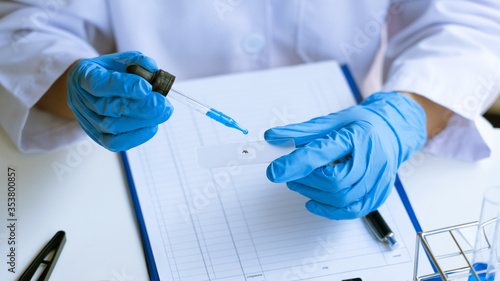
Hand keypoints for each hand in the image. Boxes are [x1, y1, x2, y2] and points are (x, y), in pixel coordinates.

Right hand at [67, 51, 172, 151]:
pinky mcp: (97, 136)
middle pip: (109, 108)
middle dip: (141, 107)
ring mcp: (88, 121)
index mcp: (84, 76)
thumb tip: (154, 70)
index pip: (100, 84)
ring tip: (164, 112)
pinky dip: (136, 136)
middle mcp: (82, 100)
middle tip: (164, 104)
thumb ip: (137, 61)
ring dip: (143, 121)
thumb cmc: (108, 72)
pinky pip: (115, 143)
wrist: (89, 89)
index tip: (147, 87)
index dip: (124, 87)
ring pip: (114, 127)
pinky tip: (153, 126)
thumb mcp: (119, 60)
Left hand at [265, 92, 426, 219]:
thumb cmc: (361, 124)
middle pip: (334, 181)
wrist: (392, 131)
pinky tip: (314, 201)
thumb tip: (272, 137)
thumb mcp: (331, 120)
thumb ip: (301, 132)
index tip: (273, 170)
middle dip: (305, 181)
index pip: (323, 153)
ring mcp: (377, 179)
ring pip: (341, 199)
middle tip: (288, 175)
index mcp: (357, 136)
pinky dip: (329, 210)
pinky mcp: (378, 194)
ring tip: (299, 184)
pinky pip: (352, 211)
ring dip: (313, 194)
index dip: (296, 163)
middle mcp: (371, 159)